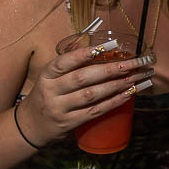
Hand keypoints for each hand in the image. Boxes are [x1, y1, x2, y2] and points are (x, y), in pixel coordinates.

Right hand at [14, 44, 155, 147]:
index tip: (111, 45)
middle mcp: (52, 91)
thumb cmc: (47, 94)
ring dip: (117, 86)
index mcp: (47, 74)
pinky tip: (128, 95)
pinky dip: (113, 102)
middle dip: (112, 69)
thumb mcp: (50, 76)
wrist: (31, 125)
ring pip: (91, 95)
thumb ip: (69, 61)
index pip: (65, 61)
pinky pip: (94, 111)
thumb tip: (92, 42)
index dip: (87, 53)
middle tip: (134, 63)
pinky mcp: (69, 123)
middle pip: (83, 77)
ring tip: (136, 78)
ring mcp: (60, 109)